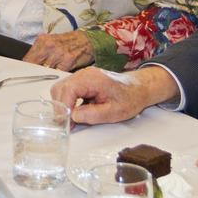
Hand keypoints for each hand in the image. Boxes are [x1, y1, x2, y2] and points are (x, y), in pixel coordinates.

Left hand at [23, 31, 92, 70]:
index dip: (26, 68)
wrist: (86, 40)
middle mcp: (49, 45)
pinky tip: (59, 73)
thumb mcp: (50, 42)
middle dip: (35, 73)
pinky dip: (57, 76)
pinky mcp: (68, 61)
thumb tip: (29, 65)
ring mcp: (59, 53)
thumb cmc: (68, 42)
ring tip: (50, 75)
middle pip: (35, 65)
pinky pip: (58, 73)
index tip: (26, 74)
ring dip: (47, 75)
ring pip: (46, 71)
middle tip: (37, 77)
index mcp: (42, 40)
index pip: (28, 59)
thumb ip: (39, 52)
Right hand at [50, 66, 168, 124]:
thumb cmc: (130, 97)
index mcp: (93, 79)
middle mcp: (85, 74)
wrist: (138, 88)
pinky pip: (67, 90)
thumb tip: (74, 117)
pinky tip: (76, 112)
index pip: (68, 90)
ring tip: (72, 119)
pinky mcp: (82, 81)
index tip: (66, 122)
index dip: (64, 107)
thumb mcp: (114, 112)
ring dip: (63, 104)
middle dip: (60, 107)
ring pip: (61, 89)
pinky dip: (67, 102)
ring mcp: (82, 76)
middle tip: (67, 124)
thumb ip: (93, 115)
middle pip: (60, 88)